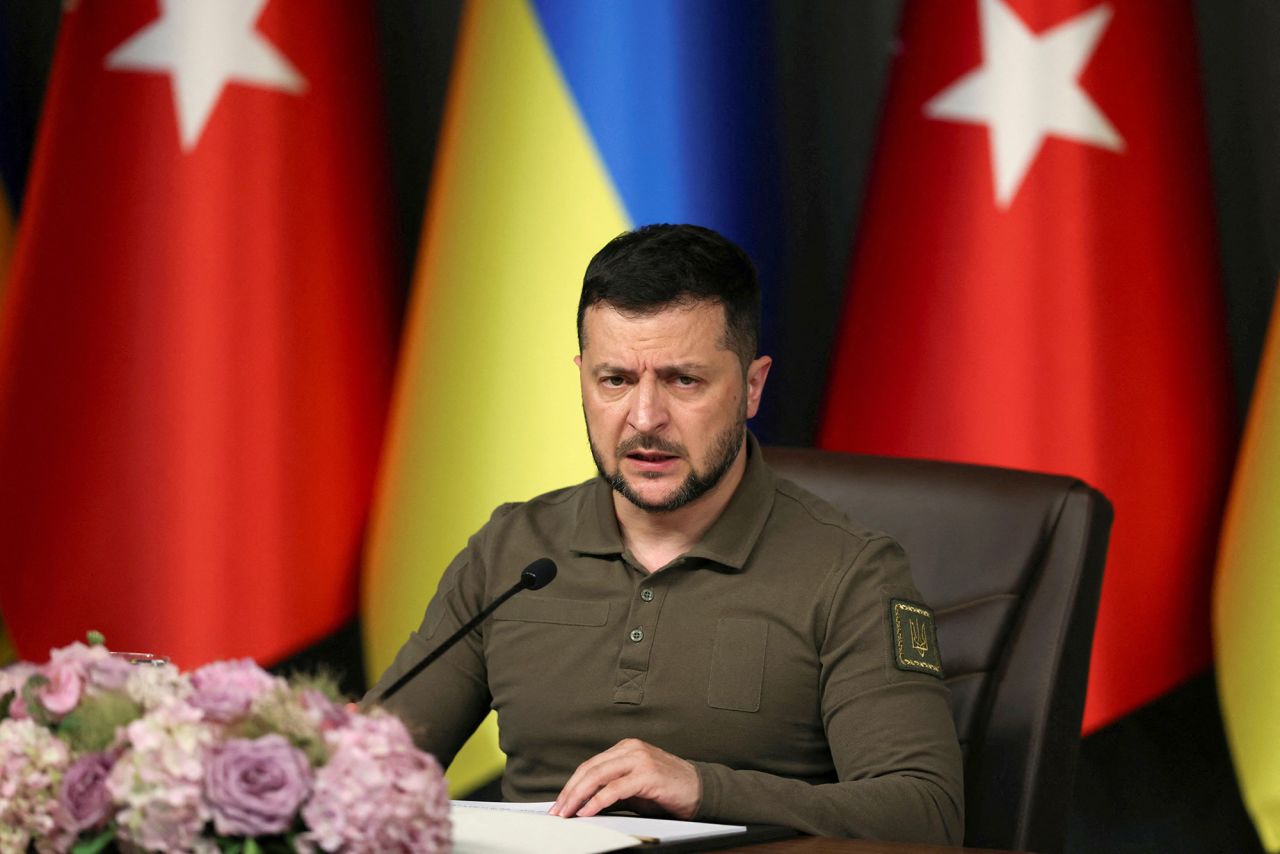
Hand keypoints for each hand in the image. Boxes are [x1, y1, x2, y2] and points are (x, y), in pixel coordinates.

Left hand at [549, 738, 700, 819]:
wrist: (699, 790)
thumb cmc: (667, 789)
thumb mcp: (634, 786)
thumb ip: (611, 788)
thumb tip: (583, 803)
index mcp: (625, 748)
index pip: (590, 765)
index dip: (572, 785)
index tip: (560, 803)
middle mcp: (630, 748)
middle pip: (590, 769)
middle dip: (570, 792)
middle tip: (558, 811)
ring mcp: (639, 759)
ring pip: (598, 776)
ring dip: (578, 797)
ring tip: (568, 813)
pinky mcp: (647, 774)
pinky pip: (615, 789)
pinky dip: (598, 801)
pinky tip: (588, 811)